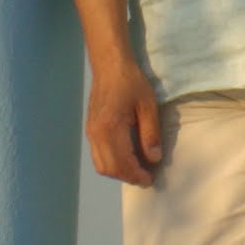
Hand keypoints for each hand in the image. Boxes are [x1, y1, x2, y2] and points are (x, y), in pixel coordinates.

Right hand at [86, 63, 161, 186]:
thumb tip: (154, 158)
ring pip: (101, 165)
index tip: (151, 179)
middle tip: (146, 178)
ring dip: (119, 172)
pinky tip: (127, 158)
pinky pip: (98, 155)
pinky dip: (112, 163)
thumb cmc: (131, 82)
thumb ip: (150, 133)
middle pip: (109, 168)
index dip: (136, 175)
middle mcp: (96, 134)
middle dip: (128, 177)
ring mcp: (90, 133)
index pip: (122, 163)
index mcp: (110, 128)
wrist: (110, 66)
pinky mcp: (90, 130)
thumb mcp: (148, 105)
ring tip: (138, 170)